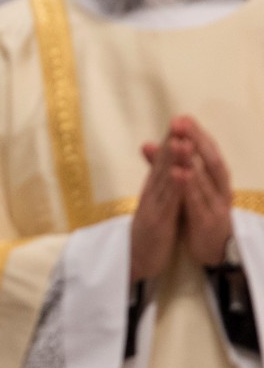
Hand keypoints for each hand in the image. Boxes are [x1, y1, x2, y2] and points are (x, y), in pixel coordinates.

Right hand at [131, 129, 182, 283]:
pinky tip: (180, 173)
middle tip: (178, 121)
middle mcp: (151, 194)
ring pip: (165, 180)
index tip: (180, 121)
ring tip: (180, 141)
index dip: (171, 141)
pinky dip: (175, 187)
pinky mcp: (157, 222)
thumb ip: (158, 187)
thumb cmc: (148, 235)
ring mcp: (153, 207)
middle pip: (162, 165)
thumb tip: (164, 168)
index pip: (162, 161)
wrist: (134, 262)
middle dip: (172, 142)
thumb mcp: (154, 207)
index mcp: (153, 190)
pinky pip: (168, 203)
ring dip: (173, 160)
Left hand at [167, 115, 233, 266]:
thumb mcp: (182, 188)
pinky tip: (182, 175)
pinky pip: (198, 204)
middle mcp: (220, 189)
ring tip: (179, 144)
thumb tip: (148, 143)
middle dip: (195, 141)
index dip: (194, 134)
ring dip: (191, 161)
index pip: (206, 151)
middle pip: (210, 160)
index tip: (181, 117)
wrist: (210, 250)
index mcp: (215, 178)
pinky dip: (190, 189)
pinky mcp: (208, 222)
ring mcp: (216, 205)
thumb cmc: (197, 213)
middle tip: (181, 124)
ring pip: (205, 180)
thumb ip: (166, 167)